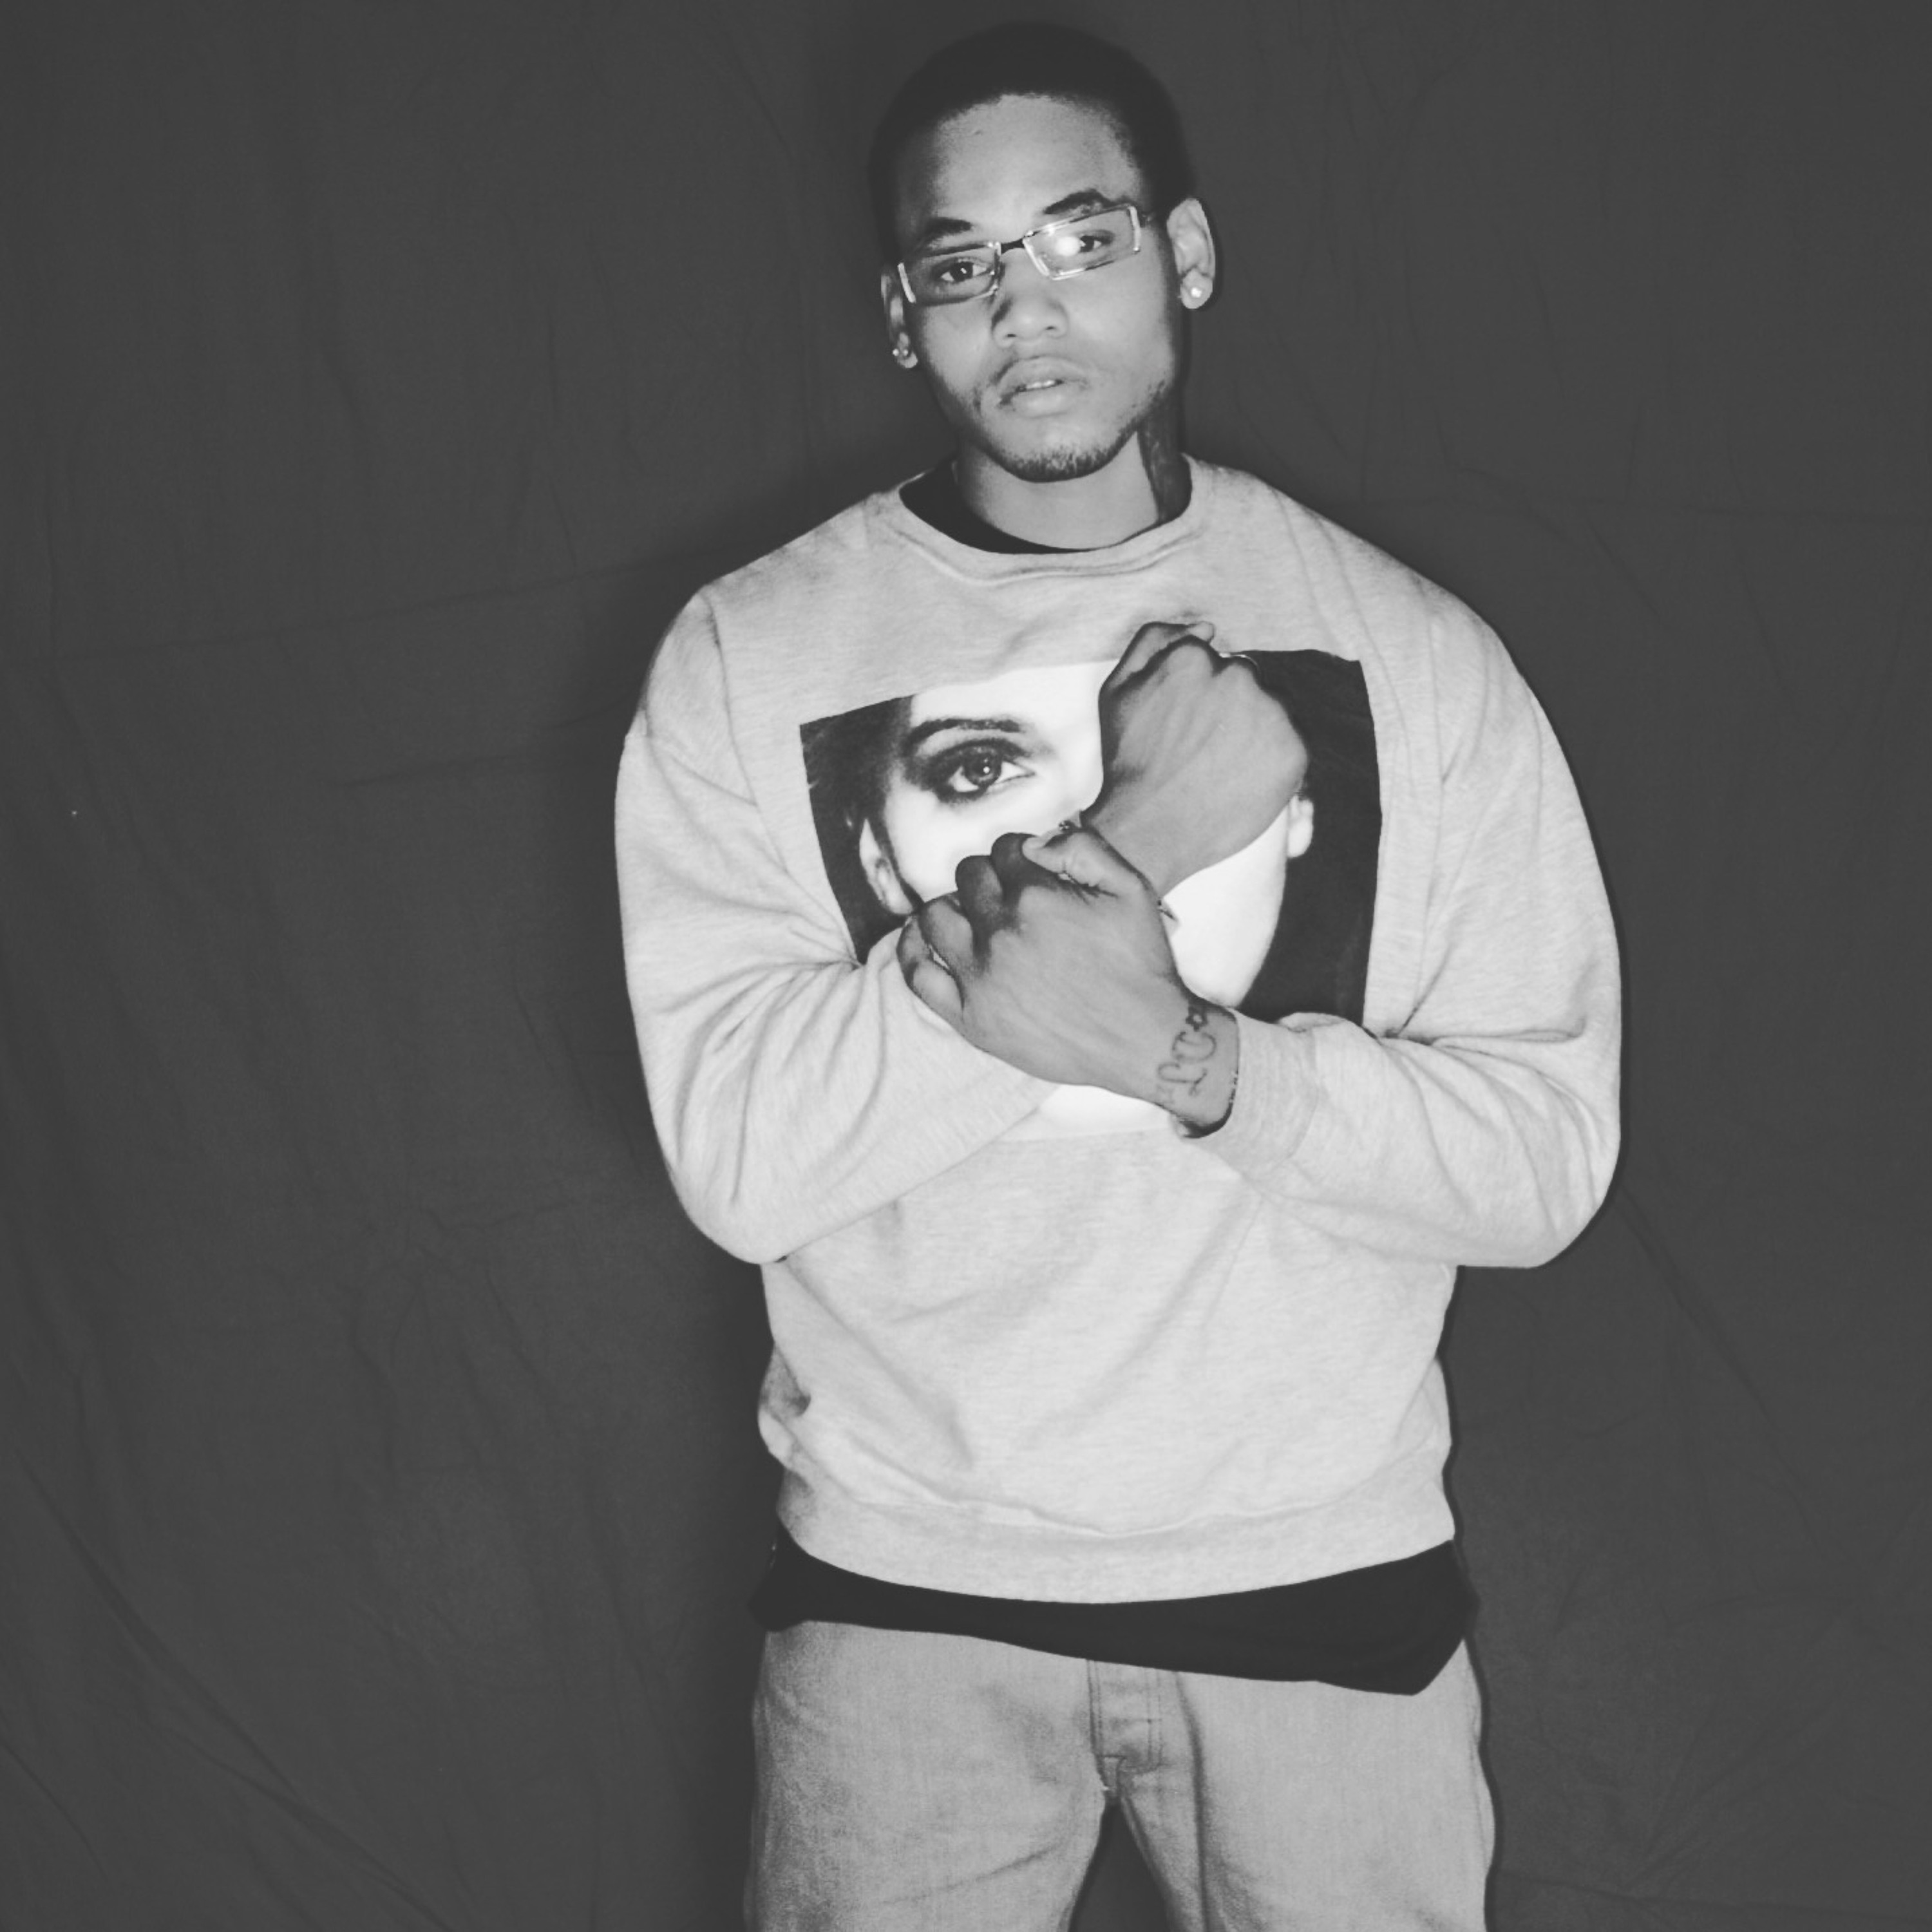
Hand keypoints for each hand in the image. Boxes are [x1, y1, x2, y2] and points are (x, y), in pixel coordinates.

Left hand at [898, 827, 1238, 1125]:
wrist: (1145, 1040)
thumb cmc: (1140, 965)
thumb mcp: (1132, 889)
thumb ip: (1085, 848)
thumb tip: (1037, 840)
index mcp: (1038, 898)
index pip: (1004, 850)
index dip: (1020, 856)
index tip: (1033, 872)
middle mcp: (1001, 935)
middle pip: (969, 877)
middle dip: (990, 877)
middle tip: (1011, 896)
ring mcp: (980, 978)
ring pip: (935, 916)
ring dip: (952, 905)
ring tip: (973, 915)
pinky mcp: (970, 1017)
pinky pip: (918, 974)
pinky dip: (910, 947)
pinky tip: (921, 935)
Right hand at [1081, 621, 1308, 895]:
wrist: (1148, 830)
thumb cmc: (1129, 762)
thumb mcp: (1118, 689)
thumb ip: (1155, 640)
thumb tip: (1207, 628)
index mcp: (1194, 658)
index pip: (1215, 665)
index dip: (1200, 699)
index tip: (1186, 728)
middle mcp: (1237, 677)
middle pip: (1245, 684)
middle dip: (1229, 712)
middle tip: (1202, 752)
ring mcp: (1269, 713)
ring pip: (1270, 712)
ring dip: (1253, 734)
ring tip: (1221, 770)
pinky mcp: (1293, 751)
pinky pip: (1290, 745)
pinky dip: (1272, 762)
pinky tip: (1241, 781)